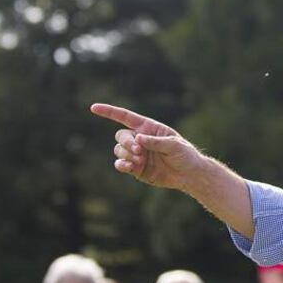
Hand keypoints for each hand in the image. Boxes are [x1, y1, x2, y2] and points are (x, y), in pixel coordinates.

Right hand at [91, 103, 205, 190]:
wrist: (188, 174)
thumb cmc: (184, 154)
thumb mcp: (174, 144)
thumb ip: (156, 141)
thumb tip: (138, 138)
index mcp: (148, 128)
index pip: (125, 117)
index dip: (109, 112)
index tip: (94, 108)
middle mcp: (140, 139)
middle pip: (121, 136)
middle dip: (127, 143)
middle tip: (139, 151)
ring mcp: (137, 154)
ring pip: (119, 150)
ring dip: (126, 155)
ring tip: (140, 160)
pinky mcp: (136, 168)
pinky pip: (121, 164)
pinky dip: (121, 165)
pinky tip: (129, 167)